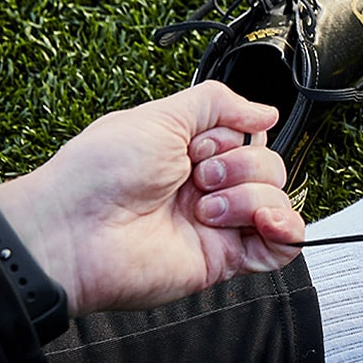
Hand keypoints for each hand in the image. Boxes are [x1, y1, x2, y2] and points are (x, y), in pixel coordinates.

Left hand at [0, 81, 304, 314]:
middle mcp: (207, 188)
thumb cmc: (97, 176)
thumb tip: (265, 111)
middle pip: (270, 166)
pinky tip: (264, 221)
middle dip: (240, 166)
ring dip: (247, 197)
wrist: (74, 233)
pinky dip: (287, 230)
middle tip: (198, 177)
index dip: (233, 138)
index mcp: (190, 152)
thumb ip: (217, 103)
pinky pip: (283, 247)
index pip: (249, 137)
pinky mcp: (224, 259)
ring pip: (278, 200)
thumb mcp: (157, 115)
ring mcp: (218, 224)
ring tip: (204, 209)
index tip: (199, 146)